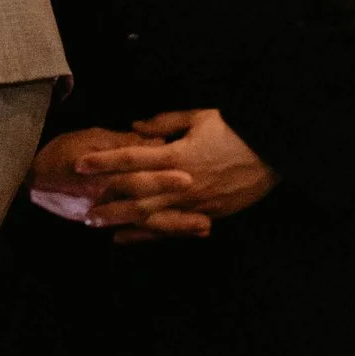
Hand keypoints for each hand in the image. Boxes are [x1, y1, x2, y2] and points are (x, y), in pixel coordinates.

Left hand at [33, 109, 275, 245]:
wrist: (275, 153)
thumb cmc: (236, 130)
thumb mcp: (199, 117)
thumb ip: (164, 122)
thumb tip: (135, 126)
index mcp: (177, 154)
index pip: (131, 158)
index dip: (104, 162)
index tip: (80, 164)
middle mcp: (182, 182)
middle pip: (136, 195)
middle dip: (107, 202)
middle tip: (82, 209)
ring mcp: (194, 203)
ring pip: (151, 217)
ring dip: (122, 222)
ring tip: (98, 225)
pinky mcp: (207, 215)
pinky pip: (172, 229)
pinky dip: (148, 235)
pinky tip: (128, 238)